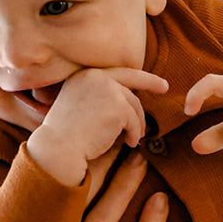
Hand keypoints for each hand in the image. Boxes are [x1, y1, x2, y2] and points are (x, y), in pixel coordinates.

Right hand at [27, 68, 168, 186]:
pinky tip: (130, 144)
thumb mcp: (77, 107)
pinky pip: (134, 121)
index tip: (160, 81)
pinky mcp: (117, 106)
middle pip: (130, 88)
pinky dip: (134, 134)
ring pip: (134, 106)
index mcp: (84, 75)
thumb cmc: (65, 136)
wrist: (57, 148)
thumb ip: (98, 98)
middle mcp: (96, 77)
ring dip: (137, 124)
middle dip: (149, 92)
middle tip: (165, 90)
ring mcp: (108, 89)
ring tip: (134, 138)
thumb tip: (128, 101)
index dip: (142, 76)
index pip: (119, 73)